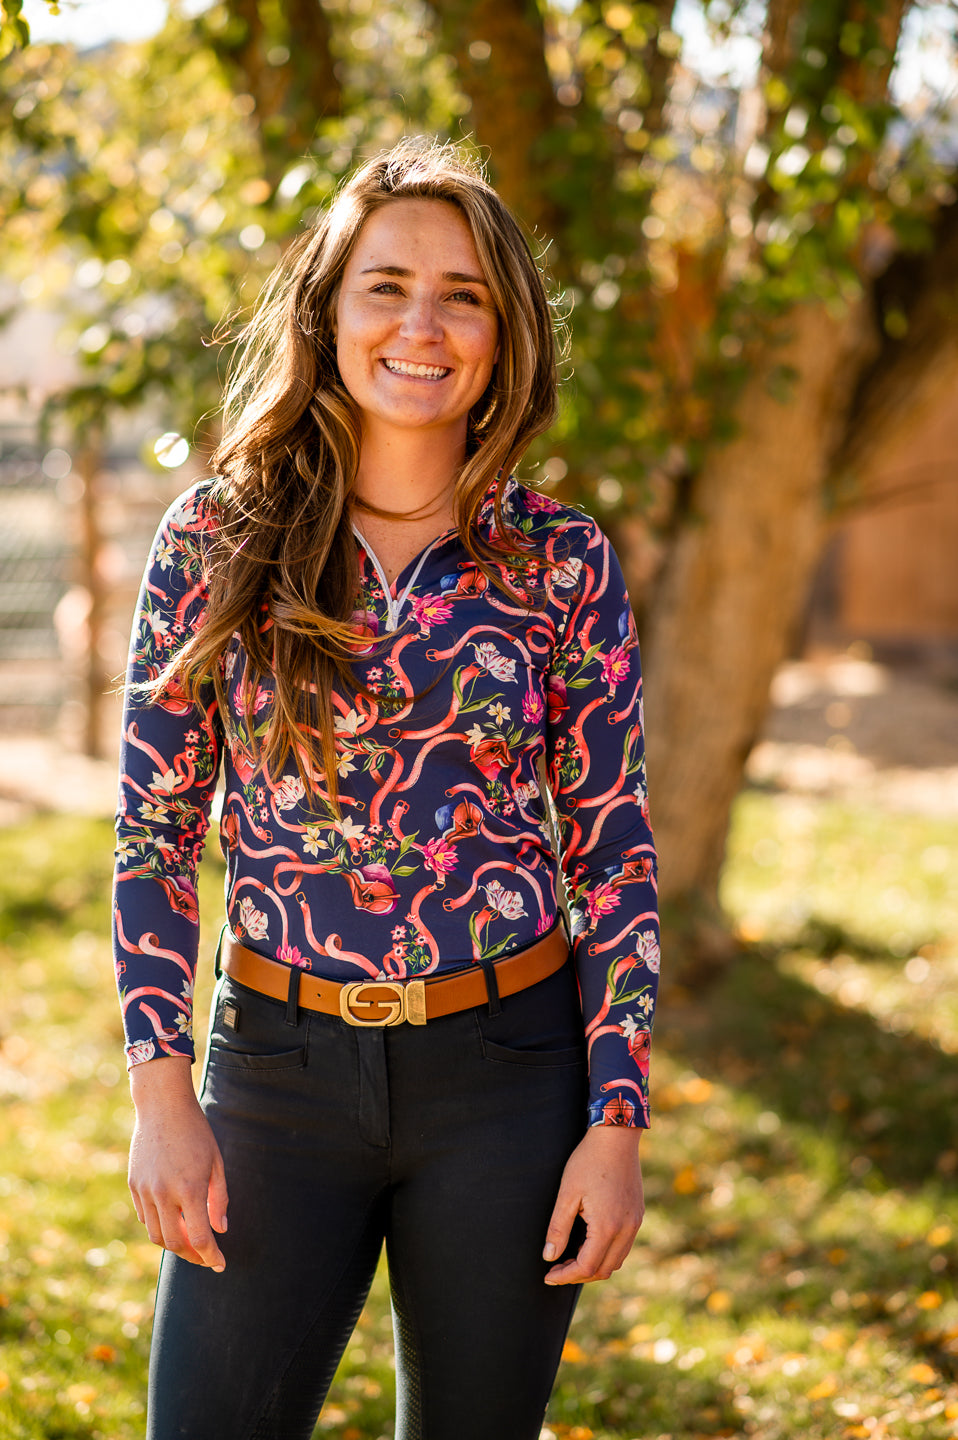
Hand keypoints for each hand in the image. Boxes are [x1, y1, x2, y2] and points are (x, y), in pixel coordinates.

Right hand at [128, 1055, 228, 1271]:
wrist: (162, 1106)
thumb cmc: (196, 1131)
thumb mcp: (216, 1162)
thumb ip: (220, 1199)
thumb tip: (221, 1230)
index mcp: (190, 1189)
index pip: (201, 1238)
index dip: (211, 1256)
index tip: (220, 1263)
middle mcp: (164, 1194)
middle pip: (175, 1244)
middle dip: (192, 1257)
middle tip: (205, 1257)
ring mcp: (145, 1190)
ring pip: (156, 1235)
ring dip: (174, 1245)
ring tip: (190, 1241)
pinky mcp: (133, 1185)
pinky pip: (146, 1217)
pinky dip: (159, 1226)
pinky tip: (173, 1220)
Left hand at [542, 1125, 644, 1284]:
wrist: (616, 1136)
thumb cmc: (588, 1161)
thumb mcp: (567, 1193)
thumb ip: (558, 1227)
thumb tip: (549, 1256)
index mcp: (607, 1226)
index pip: (586, 1267)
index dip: (565, 1276)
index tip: (548, 1275)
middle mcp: (626, 1229)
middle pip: (604, 1270)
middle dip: (578, 1275)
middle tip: (557, 1268)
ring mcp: (635, 1223)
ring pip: (616, 1261)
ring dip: (594, 1266)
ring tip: (571, 1259)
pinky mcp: (637, 1215)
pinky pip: (624, 1246)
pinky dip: (606, 1253)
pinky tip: (589, 1243)